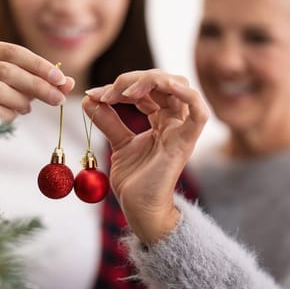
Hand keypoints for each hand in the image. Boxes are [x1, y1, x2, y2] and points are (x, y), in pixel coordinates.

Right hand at [0, 38, 74, 179]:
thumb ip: (45, 82)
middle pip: (5, 70)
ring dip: (20, 101)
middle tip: (57, 99)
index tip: (61, 79)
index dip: (39, 65)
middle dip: (37, 85)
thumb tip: (69, 82)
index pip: (12, 51)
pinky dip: (6, 115)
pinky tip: (11, 117)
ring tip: (27, 108)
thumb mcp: (23, 87)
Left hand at [83, 69, 207, 243]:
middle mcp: (174, 121)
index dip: (122, 86)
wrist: (140, 208)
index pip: (148, 88)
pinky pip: (199, 114)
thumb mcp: (118, 143)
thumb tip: (90, 99)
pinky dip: (187, 95)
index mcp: (161, 119)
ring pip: (180, 88)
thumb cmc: (135, 180)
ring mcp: (182, 130)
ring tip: (125, 91)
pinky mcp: (186, 143)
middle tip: (108, 93)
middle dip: (134, 80)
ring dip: (152, 81)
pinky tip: (168, 86)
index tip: (95, 95)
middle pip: (163, 82)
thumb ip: (108, 120)